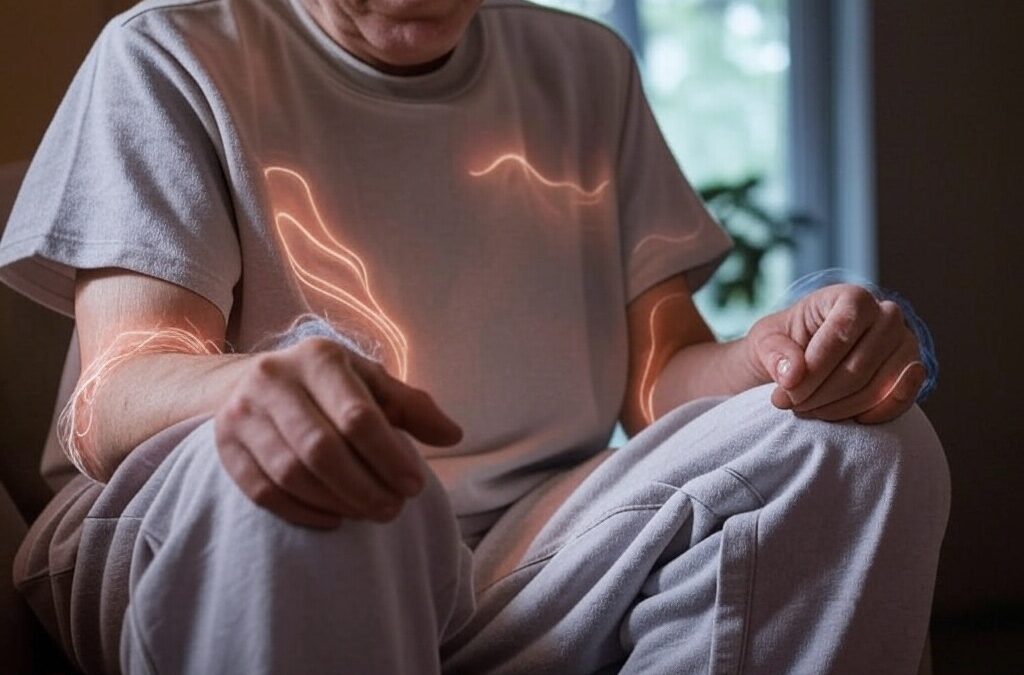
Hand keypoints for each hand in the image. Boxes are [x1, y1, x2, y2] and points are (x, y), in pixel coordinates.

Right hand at [214, 338, 461, 527]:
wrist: (252, 380)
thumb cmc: (329, 385)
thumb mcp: (371, 383)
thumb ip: (412, 407)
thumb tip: (453, 436)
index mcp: (319, 358)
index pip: (358, 416)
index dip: (390, 457)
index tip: (415, 486)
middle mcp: (274, 379)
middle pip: (321, 450)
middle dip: (364, 488)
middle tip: (393, 509)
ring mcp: (242, 412)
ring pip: (291, 474)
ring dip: (337, 502)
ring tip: (369, 512)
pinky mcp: (224, 445)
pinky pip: (263, 491)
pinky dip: (302, 512)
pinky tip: (333, 518)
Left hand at [746, 284, 926, 423]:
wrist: (805, 361)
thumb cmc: (785, 345)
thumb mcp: (765, 343)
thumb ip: (774, 354)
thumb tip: (792, 376)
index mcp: (851, 296)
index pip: (842, 330)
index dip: (814, 367)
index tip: (787, 392)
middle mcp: (886, 315)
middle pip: (860, 364)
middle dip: (822, 393)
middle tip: (792, 406)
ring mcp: (905, 343)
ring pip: (878, 386)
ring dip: (840, 408)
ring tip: (808, 411)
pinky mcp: (912, 372)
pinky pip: (900, 400)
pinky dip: (871, 415)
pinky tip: (843, 418)